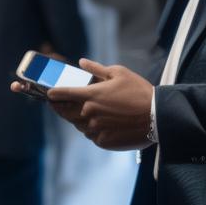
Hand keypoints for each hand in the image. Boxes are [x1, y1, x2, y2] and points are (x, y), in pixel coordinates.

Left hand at [35, 58, 153, 151]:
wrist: (157, 116)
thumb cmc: (139, 91)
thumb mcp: (119, 73)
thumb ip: (96, 68)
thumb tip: (81, 62)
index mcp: (92, 94)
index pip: (64, 94)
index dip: (53, 94)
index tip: (48, 94)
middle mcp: (90, 113)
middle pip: (66, 112)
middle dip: (60, 108)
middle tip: (58, 106)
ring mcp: (95, 129)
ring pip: (79, 125)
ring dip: (78, 119)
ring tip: (85, 114)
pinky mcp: (103, 142)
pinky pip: (91, 136)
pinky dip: (92, 130)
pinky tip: (100, 125)